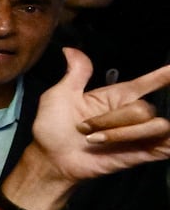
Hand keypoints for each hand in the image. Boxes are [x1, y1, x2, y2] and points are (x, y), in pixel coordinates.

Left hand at [29, 49, 169, 185]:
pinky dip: (167, 143)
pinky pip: (166, 146)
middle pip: (143, 109)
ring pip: (156, 126)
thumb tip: (70, 49)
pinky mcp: (141, 154)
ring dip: (123, 134)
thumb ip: (75, 74)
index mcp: (115, 97)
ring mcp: (137, 135)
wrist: (50, 159)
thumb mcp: (59, 96)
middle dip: (112, 120)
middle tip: (85, 129)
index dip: (163, 76)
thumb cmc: (52, 128)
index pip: (146, 83)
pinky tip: (159, 143)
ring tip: (95, 141)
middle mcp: (130, 114)